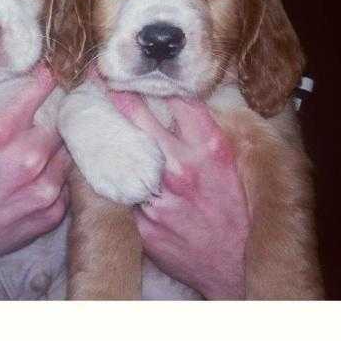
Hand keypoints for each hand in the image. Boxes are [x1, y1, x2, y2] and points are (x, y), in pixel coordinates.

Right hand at [0, 65, 72, 270]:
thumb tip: (26, 87)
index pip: (36, 94)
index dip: (46, 82)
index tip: (52, 74)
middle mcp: (25, 160)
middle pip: (59, 126)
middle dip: (54, 123)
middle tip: (44, 125)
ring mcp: (42, 189)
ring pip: (67, 155)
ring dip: (58, 153)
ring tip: (41, 157)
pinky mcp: (50, 213)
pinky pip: (67, 186)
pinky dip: (57, 181)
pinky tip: (39, 183)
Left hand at [110, 92, 248, 298]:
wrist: (237, 268)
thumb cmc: (240, 212)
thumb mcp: (234, 164)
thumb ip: (208, 134)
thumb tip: (183, 103)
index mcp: (209, 147)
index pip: (177, 98)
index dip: (156, 81)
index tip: (141, 72)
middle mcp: (180, 166)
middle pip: (137, 117)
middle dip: (119, 95)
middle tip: (104, 82)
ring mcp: (158, 195)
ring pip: (124, 154)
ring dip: (114, 139)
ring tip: (100, 123)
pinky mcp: (142, 222)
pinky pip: (124, 192)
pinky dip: (120, 181)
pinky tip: (117, 174)